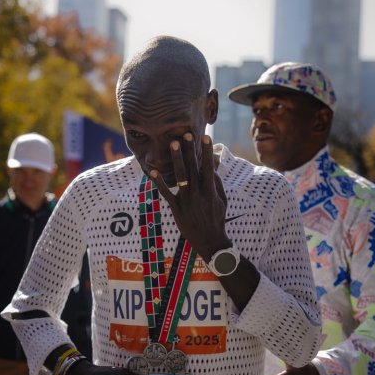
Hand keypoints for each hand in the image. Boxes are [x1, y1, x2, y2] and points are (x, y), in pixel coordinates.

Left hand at [151, 134, 229, 261]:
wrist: (210, 240)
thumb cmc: (217, 218)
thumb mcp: (222, 200)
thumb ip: (217, 183)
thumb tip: (212, 168)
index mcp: (211, 190)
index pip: (208, 167)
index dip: (206, 151)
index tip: (205, 137)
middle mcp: (198, 193)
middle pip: (193, 167)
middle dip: (189, 150)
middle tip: (185, 134)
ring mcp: (186, 200)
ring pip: (180, 176)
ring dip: (176, 159)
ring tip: (172, 144)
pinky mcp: (176, 208)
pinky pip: (166, 193)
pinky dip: (159, 182)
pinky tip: (152, 170)